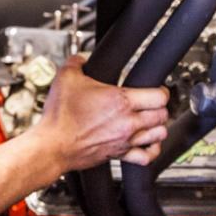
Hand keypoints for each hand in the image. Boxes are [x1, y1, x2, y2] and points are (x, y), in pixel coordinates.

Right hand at [31, 55, 169, 170]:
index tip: (155, 88)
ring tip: (150, 120)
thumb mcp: (66, 78)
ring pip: (159, 134)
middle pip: (162, 114)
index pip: (160, 96)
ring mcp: (125, 140)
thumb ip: (77, 62)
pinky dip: (152, 150)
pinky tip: (148, 143)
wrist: (52, 145)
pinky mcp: (119, 155)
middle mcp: (128, 122)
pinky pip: (147, 157)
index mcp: (120, 100)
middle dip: (159, 107)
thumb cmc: (60, 117)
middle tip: (151, 102)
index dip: (161, 90)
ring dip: (157, 126)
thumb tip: (81, 59)